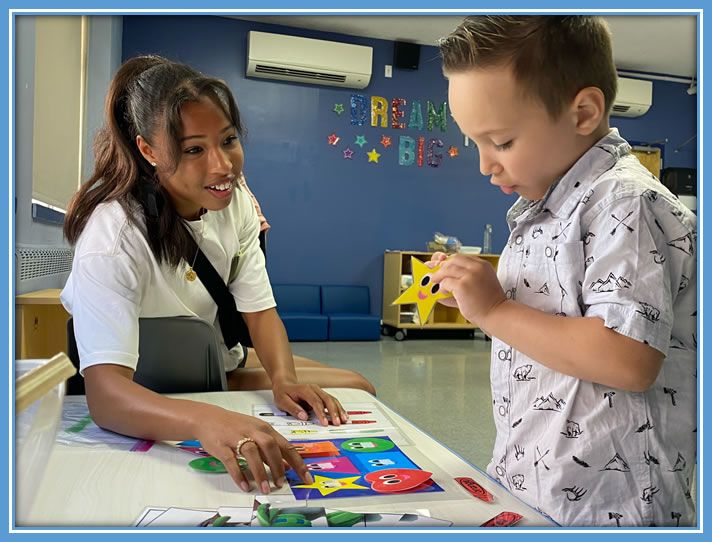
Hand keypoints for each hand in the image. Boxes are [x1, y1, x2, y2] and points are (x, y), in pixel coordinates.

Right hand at [194, 406, 312, 492]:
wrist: (208, 418)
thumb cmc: (235, 427)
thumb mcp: (256, 432)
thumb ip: (271, 448)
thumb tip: (287, 466)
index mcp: (265, 429)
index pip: (286, 446)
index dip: (297, 462)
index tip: (306, 477)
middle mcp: (253, 431)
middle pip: (271, 447)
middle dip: (279, 466)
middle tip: (282, 483)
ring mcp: (237, 437)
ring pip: (252, 453)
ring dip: (261, 472)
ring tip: (266, 488)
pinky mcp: (222, 446)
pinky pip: (232, 461)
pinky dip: (239, 474)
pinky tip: (245, 485)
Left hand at [272, 380, 347, 426]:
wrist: (285, 384)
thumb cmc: (283, 393)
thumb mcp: (282, 401)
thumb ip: (293, 408)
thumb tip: (304, 416)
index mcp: (305, 390)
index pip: (315, 402)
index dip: (321, 413)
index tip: (324, 423)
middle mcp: (314, 389)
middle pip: (327, 399)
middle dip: (334, 412)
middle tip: (337, 423)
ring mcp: (319, 391)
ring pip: (332, 399)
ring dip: (339, 410)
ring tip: (344, 420)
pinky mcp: (321, 395)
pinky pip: (332, 401)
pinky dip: (338, 408)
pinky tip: (343, 415)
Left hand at [430, 253, 505, 328]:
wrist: (496, 314)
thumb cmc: (488, 303)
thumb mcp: (479, 285)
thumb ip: (463, 279)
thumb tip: (443, 280)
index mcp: (483, 265)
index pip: (461, 257)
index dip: (449, 261)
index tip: (441, 266)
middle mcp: (477, 267)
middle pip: (453, 260)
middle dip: (442, 267)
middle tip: (435, 275)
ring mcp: (470, 275)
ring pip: (447, 269)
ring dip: (439, 276)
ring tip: (436, 283)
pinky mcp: (463, 286)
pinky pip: (446, 282)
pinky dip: (442, 287)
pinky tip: (444, 292)